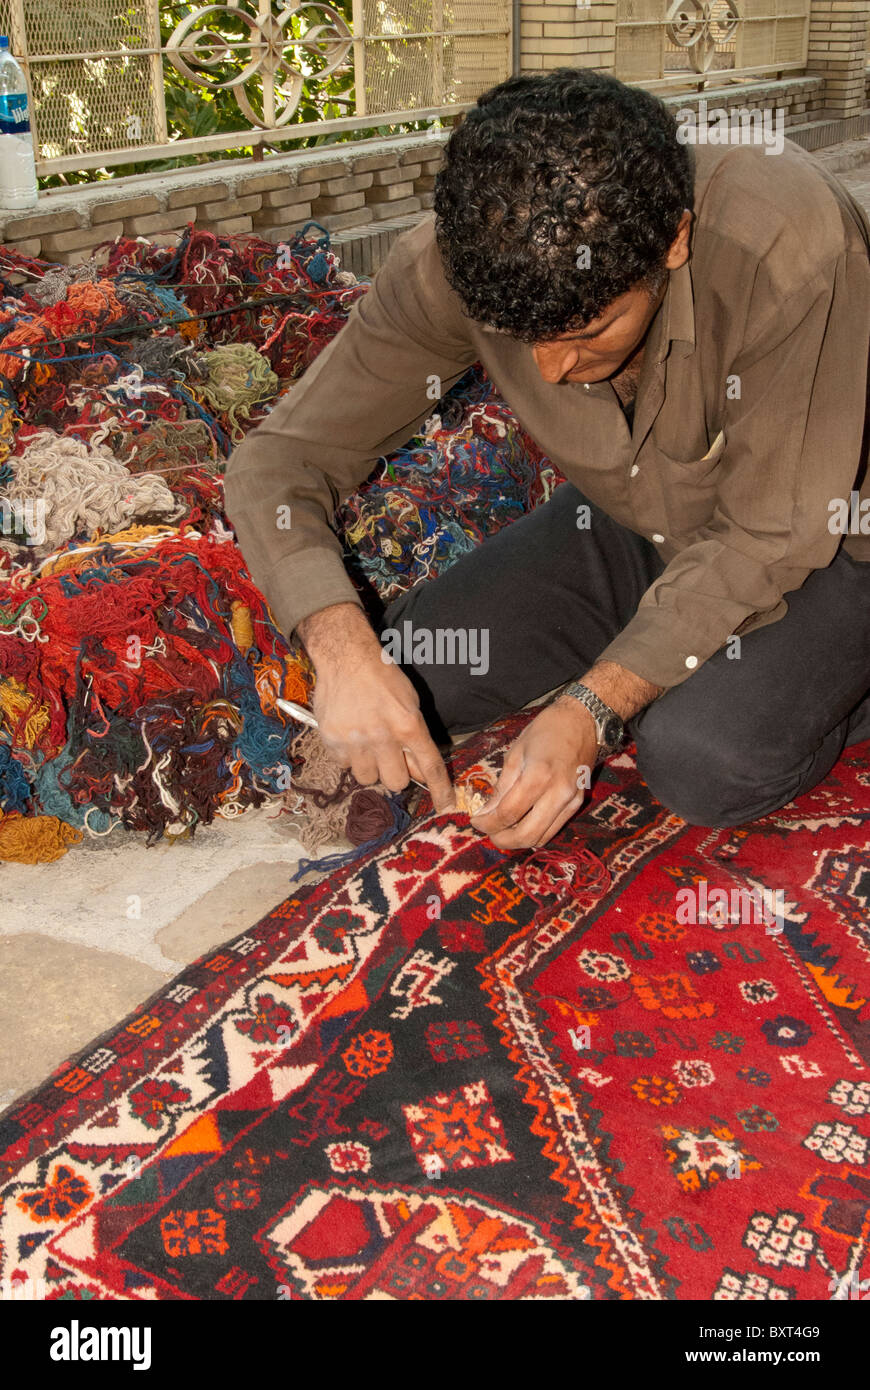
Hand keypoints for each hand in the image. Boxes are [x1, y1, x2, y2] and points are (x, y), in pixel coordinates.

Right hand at [300, 603, 454, 812]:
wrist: (346, 658)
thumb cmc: (383, 678)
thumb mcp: (410, 703)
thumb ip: (415, 738)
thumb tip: (418, 772)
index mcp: (409, 725)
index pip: (430, 766)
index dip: (440, 789)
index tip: (445, 805)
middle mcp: (383, 736)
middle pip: (396, 782)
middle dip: (395, 774)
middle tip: (390, 757)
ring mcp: (355, 741)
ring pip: (368, 778)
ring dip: (370, 767)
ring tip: (367, 744)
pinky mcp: (332, 741)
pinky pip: (345, 766)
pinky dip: (349, 757)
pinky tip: (350, 734)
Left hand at [470, 698, 596, 849]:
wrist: (582, 721)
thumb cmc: (545, 731)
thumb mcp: (515, 753)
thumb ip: (502, 786)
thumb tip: (485, 812)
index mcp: (538, 776)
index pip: (508, 813)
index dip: (487, 823)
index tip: (475, 821)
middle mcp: (558, 793)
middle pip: (526, 834)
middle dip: (502, 839)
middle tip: (488, 832)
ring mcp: (571, 801)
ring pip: (542, 838)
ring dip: (518, 840)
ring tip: (502, 830)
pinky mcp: (578, 804)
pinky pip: (553, 829)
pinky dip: (535, 833)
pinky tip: (521, 824)